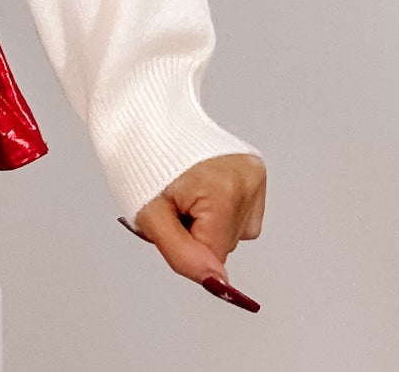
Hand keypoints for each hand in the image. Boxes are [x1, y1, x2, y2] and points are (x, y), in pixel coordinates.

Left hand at [122, 152, 266, 310]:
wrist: (145, 117)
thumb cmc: (142, 159)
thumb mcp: (150, 214)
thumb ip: (183, 254)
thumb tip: (218, 282)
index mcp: (225, 190)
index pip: (214, 255)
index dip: (185, 245)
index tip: (171, 220)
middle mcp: (249, 181)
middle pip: (224, 243)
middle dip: (196, 233)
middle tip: (174, 202)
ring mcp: (255, 174)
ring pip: (233, 231)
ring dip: (208, 222)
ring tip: (186, 190)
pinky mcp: (256, 171)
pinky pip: (242, 214)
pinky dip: (220, 209)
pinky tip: (203, 187)